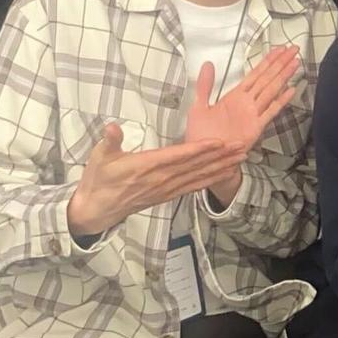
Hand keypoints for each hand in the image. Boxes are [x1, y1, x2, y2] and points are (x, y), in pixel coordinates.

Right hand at [64, 123, 247, 236]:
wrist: (95, 210)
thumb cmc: (98, 180)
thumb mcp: (100, 157)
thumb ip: (110, 141)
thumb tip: (112, 127)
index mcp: (146, 166)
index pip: (178, 156)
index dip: (200, 149)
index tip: (219, 141)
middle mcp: (160, 179)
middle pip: (196, 166)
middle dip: (220, 156)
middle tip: (242, 145)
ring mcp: (165, 189)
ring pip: (198, 177)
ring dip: (221, 167)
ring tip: (241, 157)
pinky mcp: (166, 196)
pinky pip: (192, 187)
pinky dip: (209, 180)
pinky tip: (223, 174)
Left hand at [185, 47, 301, 203]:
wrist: (204, 158)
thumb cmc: (201, 135)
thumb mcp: (198, 106)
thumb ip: (204, 85)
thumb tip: (208, 64)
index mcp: (235, 96)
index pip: (255, 73)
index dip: (268, 60)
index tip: (279, 49)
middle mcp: (247, 102)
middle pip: (267, 78)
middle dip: (281, 63)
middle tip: (293, 49)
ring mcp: (253, 114)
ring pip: (271, 90)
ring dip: (283, 76)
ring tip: (295, 63)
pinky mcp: (256, 127)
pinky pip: (270, 111)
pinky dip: (281, 101)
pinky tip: (291, 90)